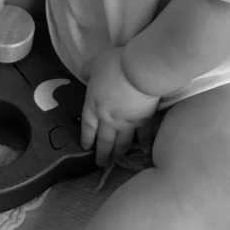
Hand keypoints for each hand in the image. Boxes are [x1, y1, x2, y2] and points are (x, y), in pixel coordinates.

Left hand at [80, 47, 159, 166]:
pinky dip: (143, 143)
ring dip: (118, 153)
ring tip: (117, 162)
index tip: (86, 148)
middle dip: (102, 153)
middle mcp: (109, 118)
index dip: (87, 138)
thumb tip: (85, 76)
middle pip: (104, 140)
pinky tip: (143, 148)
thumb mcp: (94, 64)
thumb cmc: (114, 65)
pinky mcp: (144, 120)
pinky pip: (143, 135)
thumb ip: (88, 71)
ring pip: (122, 142)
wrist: (140, 71)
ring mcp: (127, 122)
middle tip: (100, 165)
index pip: (88, 126)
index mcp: (94, 105)